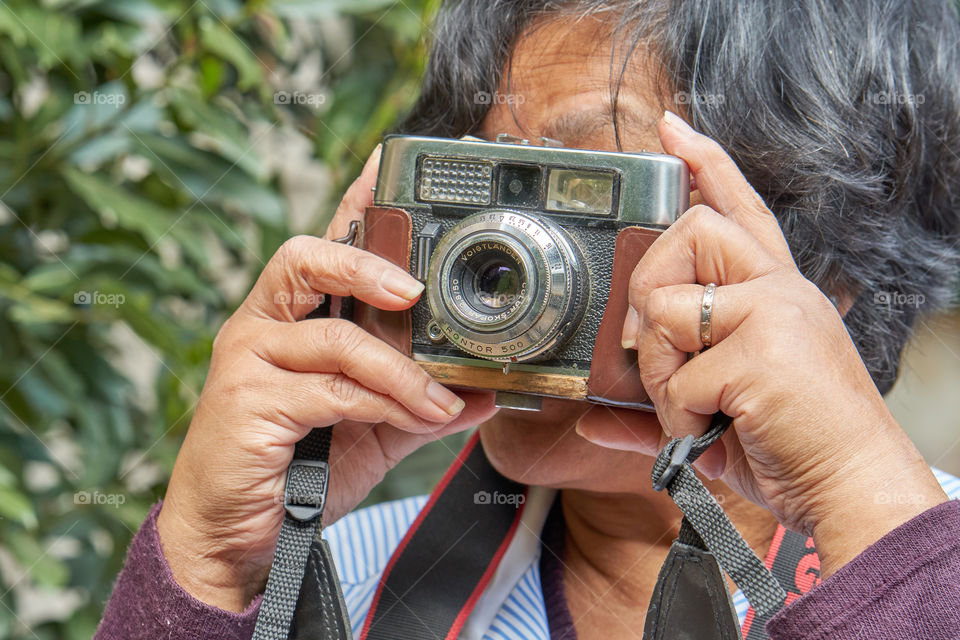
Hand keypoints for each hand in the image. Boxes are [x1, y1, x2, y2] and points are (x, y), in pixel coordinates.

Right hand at [156, 147, 497, 610]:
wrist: (235, 538)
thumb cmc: (296, 470)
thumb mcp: (370, 430)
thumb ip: (418, 405)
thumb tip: (484, 393)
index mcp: (290, 320)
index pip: (323, 247)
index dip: (353, 202)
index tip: (386, 162)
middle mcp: (262, 327)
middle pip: (304, 257)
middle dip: (365, 263)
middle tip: (415, 291)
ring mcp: (248, 361)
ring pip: (337, 340)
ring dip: (401, 372)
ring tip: (441, 399)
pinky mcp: (245, 403)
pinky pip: (330, 392)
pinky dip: (381, 405)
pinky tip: (410, 421)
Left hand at [606, 112, 945, 576]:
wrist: (852, 486)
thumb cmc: (794, 443)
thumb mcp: (721, 411)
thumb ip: (657, 403)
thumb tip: (592, 416)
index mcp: (775, 293)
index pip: (739, 209)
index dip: (706, 164)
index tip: (672, 129)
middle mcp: (778, 290)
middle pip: (689, 232)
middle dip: (652, 288)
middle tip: (664, 345)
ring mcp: (773, 314)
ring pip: (668, 309)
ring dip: (665, 373)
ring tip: (701, 409)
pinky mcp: (761, 350)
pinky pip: (678, 377)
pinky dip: (681, 417)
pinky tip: (716, 431)